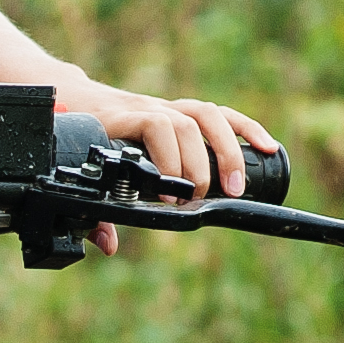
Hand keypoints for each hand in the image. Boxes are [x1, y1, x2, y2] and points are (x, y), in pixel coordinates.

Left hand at [63, 82, 273, 200]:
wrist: (74, 97)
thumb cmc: (78, 140)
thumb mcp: (79, 171)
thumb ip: (92, 209)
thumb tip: (108, 244)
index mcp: (119, 121)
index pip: (154, 126)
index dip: (168, 157)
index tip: (169, 195)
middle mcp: (147, 108)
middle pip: (184, 124)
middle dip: (199, 165)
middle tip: (200, 199)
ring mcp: (168, 107)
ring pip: (208, 114)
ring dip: (228, 149)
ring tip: (238, 186)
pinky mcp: (184, 111)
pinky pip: (222, 115)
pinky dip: (246, 130)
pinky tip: (269, 148)